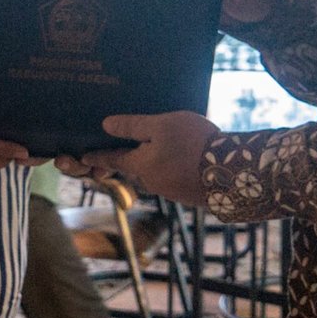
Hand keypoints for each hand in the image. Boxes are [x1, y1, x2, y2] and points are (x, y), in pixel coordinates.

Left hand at [56, 111, 217, 207]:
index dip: (97, 156)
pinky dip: (170, 167)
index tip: (83, 158)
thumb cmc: (193, 143)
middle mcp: (152, 181)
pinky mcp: (189, 192)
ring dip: (152, 162)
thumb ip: (133, 126)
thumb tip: (105, 125)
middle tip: (120, 150)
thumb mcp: (161, 126)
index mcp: (140, 164)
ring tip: (158, 148)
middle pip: (134, 167)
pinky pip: (173, 176)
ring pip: (155, 172)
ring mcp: (172, 189)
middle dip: (127, 159)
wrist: (233, 173)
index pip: (112, 159)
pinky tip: (181, 157)